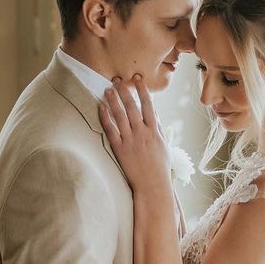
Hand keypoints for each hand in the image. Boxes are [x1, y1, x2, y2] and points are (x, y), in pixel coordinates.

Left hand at [99, 76, 172, 193]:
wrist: (152, 184)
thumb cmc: (159, 166)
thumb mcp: (163, 144)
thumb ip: (158, 127)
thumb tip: (153, 112)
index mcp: (154, 130)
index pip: (148, 105)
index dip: (142, 90)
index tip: (137, 79)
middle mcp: (142, 133)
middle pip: (132, 107)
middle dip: (125, 91)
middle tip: (118, 80)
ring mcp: (130, 140)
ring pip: (120, 115)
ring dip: (113, 100)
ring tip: (107, 89)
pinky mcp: (120, 148)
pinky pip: (111, 129)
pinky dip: (105, 117)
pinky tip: (101, 107)